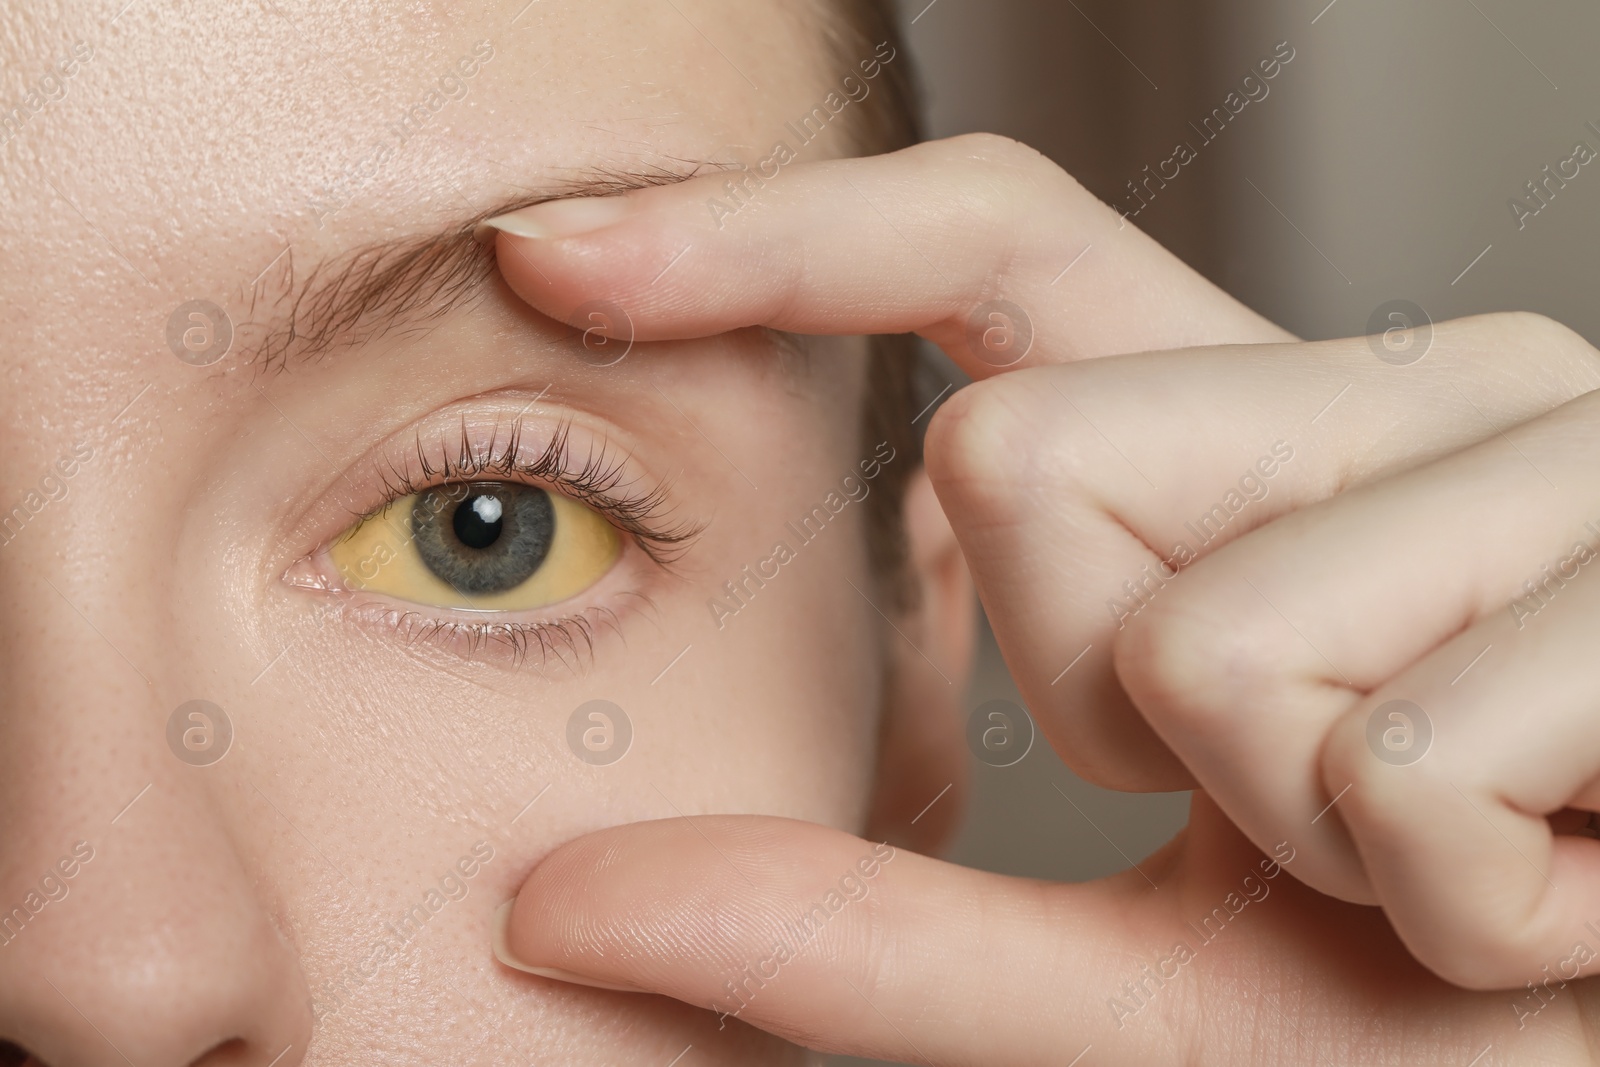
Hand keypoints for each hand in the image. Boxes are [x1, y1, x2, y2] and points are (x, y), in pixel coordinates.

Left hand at [482, 133, 1599, 1057]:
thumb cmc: (1453, 1015)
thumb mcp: (1145, 986)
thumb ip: (864, 940)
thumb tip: (560, 908)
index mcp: (1272, 443)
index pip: (986, 249)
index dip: (768, 241)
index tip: (555, 253)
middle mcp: (1401, 387)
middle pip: (1022, 472)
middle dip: (1121, 717)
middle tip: (1318, 822)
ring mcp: (1541, 444)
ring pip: (1198, 641)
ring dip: (1308, 835)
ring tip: (1466, 868)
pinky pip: (1385, 763)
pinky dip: (1449, 899)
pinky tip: (1576, 887)